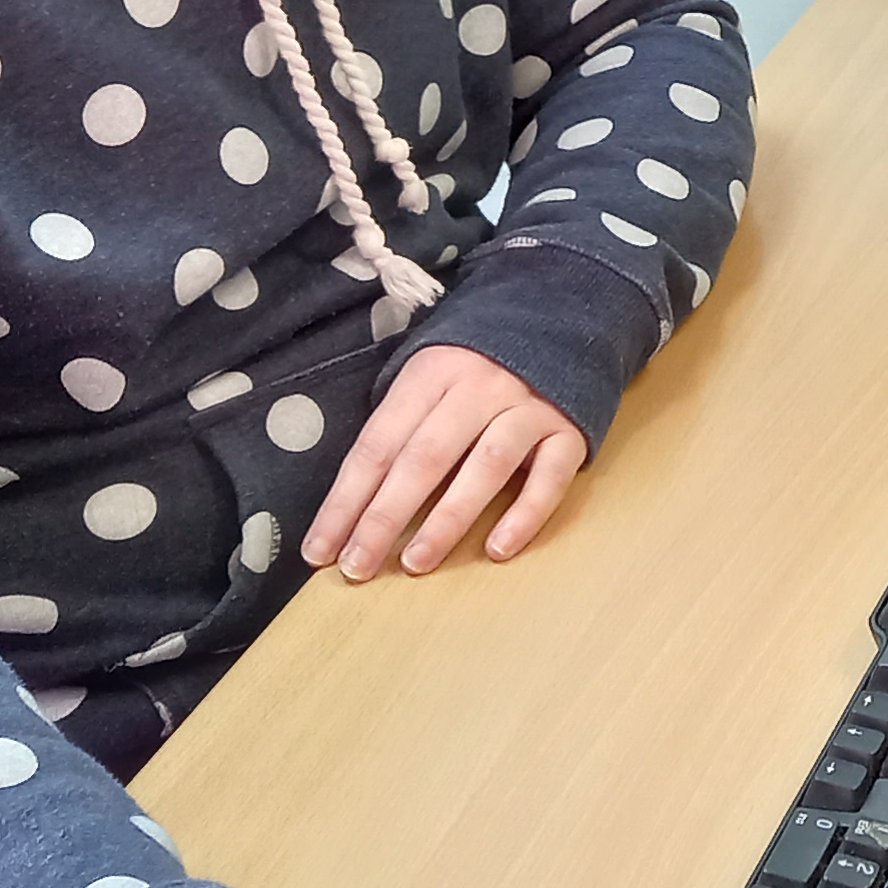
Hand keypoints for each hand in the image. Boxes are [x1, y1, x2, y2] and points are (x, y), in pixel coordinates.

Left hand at [304, 343, 585, 580]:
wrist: (558, 319)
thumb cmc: (474, 366)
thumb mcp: (426, 376)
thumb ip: (397, 427)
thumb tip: (350, 505)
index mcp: (430, 375)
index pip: (378, 444)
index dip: (345, 500)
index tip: (320, 550)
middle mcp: (478, 390)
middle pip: (424, 458)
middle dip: (385, 517)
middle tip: (357, 567)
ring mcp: (527, 410)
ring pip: (485, 467)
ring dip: (447, 519)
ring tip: (416, 563)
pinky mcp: (568, 432)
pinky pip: (549, 478)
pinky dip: (525, 515)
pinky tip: (498, 550)